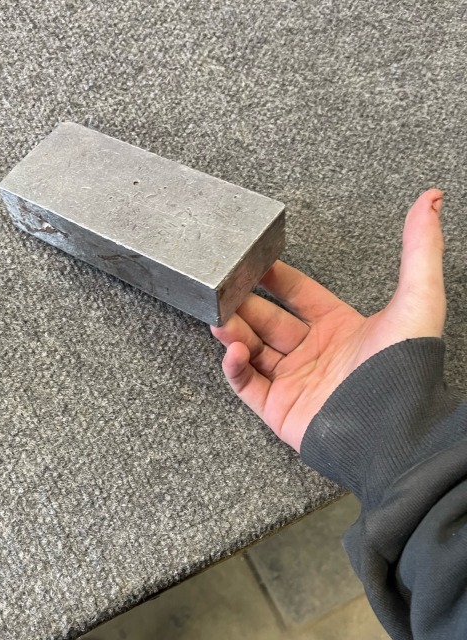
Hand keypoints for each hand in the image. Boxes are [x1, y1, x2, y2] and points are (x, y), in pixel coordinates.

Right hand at [211, 189, 445, 451]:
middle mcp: (314, 353)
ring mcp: (295, 382)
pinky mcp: (279, 409)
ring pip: (252, 350)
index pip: (298, 294)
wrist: (395, 429)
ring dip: (233, 333)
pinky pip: (246, 385)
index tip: (254, 260)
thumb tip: (430, 200)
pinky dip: (234, 367)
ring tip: (218, 317)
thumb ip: (420, 247)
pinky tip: (232, 350)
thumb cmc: (406, 368)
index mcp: (339, 327)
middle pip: (268, 321)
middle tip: (224, 288)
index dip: (275, 277)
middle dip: (244, 304)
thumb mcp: (418, 297)